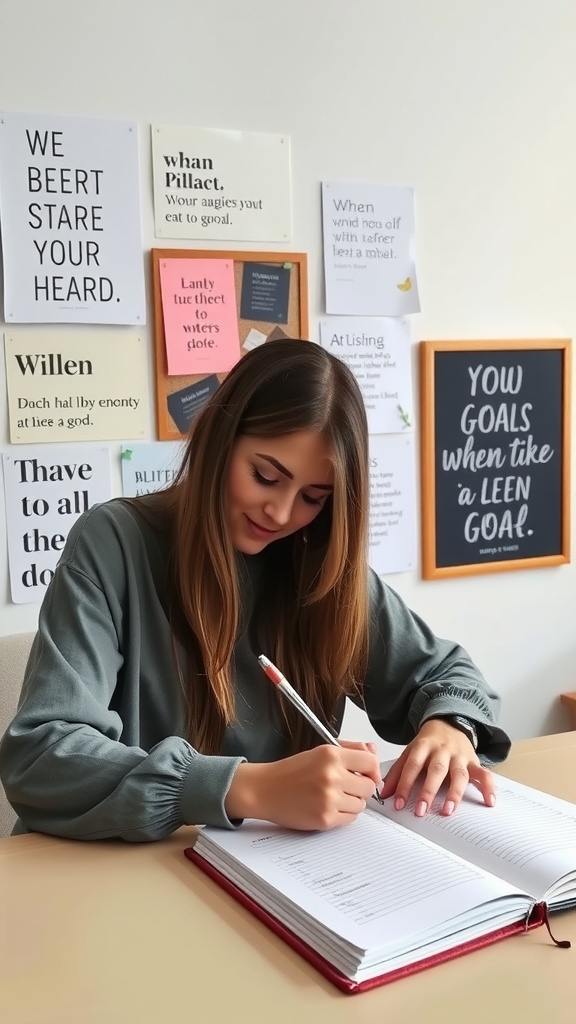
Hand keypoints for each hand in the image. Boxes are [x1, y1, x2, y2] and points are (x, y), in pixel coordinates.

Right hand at [225, 742, 381, 830]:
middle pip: (369, 786)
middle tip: (347, 786)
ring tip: (334, 797)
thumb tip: (373, 752)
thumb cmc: (291, 771)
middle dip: (361, 787)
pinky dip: (343, 815)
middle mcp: (331, 776)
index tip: (367, 774)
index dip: (372, 770)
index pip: (371, 762)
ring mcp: (329, 799)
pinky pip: (350, 819)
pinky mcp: (325, 819)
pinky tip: (329, 807)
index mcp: (331, 755)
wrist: (264, 790)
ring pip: (361, 805)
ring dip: (352, 802)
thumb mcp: (319, 752)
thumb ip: (349, 750)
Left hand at [380, 719, 495, 816]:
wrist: (449, 722)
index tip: (398, 804)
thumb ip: (397, 772)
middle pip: (435, 770)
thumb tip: (384, 794)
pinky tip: (490, 802)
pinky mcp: (474, 761)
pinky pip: (484, 774)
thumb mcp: (409, 751)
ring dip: (454, 794)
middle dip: (428, 792)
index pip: (412, 766)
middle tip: (420, 811)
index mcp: (423, 746)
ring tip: (448, 811)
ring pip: (459, 774)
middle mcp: (442, 750)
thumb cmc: (427, 743)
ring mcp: (459, 756)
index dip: (404, 785)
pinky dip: (489, 788)